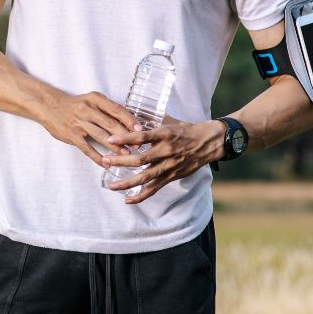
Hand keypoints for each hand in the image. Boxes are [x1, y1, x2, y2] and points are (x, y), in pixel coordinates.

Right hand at [35, 90, 141, 166]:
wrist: (49, 106)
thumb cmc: (75, 105)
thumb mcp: (91, 101)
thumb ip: (107, 110)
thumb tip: (129, 123)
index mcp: (95, 99)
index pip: (116, 109)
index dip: (130, 120)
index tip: (141, 130)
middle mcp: (87, 109)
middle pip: (111, 124)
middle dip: (126, 136)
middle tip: (138, 146)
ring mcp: (78, 123)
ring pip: (101, 136)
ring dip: (115, 147)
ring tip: (126, 155)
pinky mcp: (71, 135)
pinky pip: (86, 148)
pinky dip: (97, 157)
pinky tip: (106, 163)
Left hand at [100, 118, 222, 203]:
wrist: (208, 143)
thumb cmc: (185, 129)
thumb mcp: (169, 120)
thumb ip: (150, 119)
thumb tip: (131, 113)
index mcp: (164, 134)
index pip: (142, 136)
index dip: (126, 138)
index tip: (111, 138)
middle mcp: (166, 151)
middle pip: (140, 159)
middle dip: (121, 161)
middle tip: (105, 161)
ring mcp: (169, 166)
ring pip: (146, 176)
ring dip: (127, 182)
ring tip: (111, 186)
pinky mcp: (171, 176)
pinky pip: (154, 188)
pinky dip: (141, 195)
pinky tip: (128, 200)